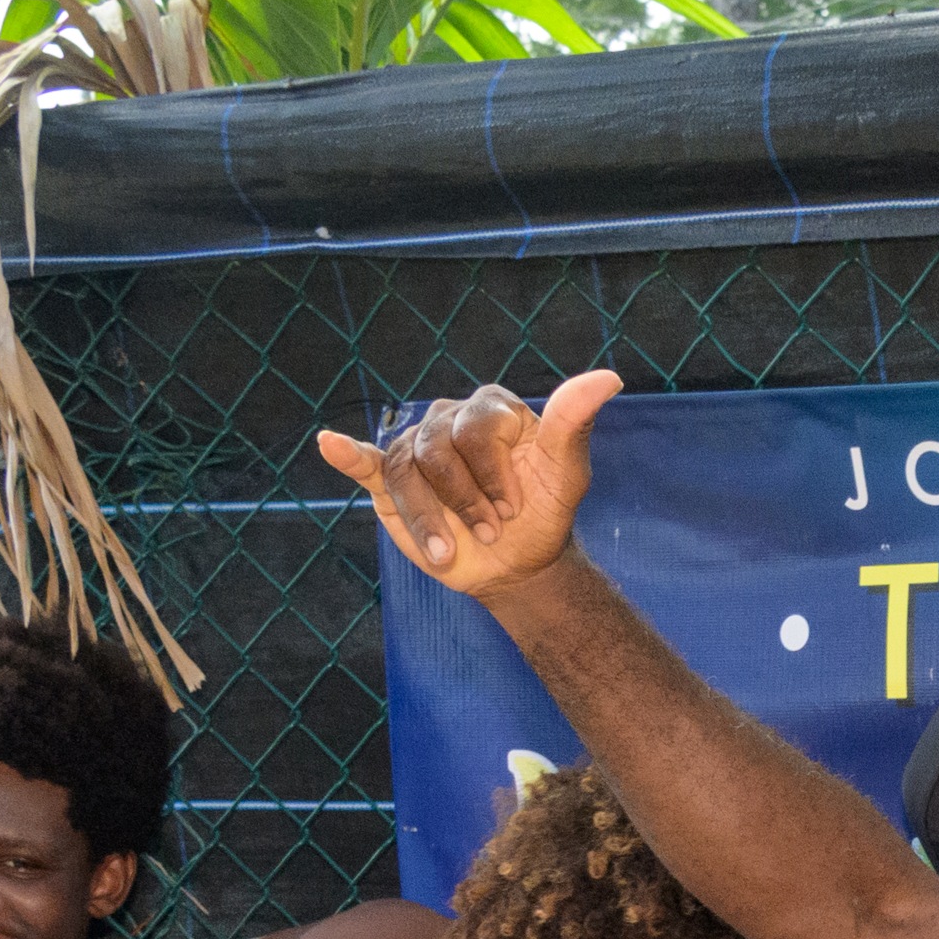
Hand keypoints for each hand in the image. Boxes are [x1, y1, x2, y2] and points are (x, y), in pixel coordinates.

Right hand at [315, 372, 622, 601]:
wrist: (519, 561)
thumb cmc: (545, 512)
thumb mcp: (567, 472)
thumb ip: (575, 422)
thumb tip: (609, 377)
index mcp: (491, 409)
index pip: (476, 430)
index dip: (491, 476)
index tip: (512, 510)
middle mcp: (449, 419)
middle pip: (437, 451)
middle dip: (463, 500)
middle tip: (490, 530)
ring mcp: (418, 448)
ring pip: (407, 472)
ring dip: (427, 518)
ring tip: (448, 551)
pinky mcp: (392, 479)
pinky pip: (366, 461)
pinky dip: (346, 453)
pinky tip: (328, 443)